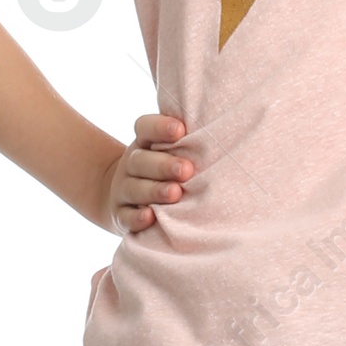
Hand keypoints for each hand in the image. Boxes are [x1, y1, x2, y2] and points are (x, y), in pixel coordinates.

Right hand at [98, 110, 194, 234]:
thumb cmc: (164, 169)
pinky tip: (150, 217)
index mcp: (144, 143)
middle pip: (140, 160)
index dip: (160, 127)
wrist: (127, 197)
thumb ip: (189, 143)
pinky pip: (125, 216)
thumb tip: (224, 133)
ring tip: (175, 193)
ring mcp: (124, 190)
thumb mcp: (171, 151)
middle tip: (187, 170)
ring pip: (134, 188)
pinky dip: (137, 218)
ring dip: (155, 191)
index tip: (181, 130)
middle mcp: (131, 164)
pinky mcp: (121, 214)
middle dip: (164, 165)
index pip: (145, 128)